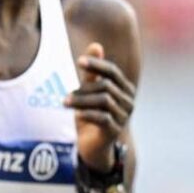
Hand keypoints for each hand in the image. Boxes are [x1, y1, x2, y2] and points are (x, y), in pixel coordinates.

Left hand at [66, 42, 135, 170]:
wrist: (93, 146)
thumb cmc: (91, 115)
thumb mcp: (89, 92)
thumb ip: (91, 72)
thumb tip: (96, 46)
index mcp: (125, 89)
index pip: (113, 72)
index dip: (97, 65)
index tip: (79, 61)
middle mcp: (128, 102)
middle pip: (106, 86)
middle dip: (84, 89)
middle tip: (66, 96)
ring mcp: (123, 117)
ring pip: (104, 101)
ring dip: (81, 101)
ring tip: (65, 103)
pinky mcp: (115, 131)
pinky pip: (102, 118)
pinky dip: (88, 114)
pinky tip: (77, 115)